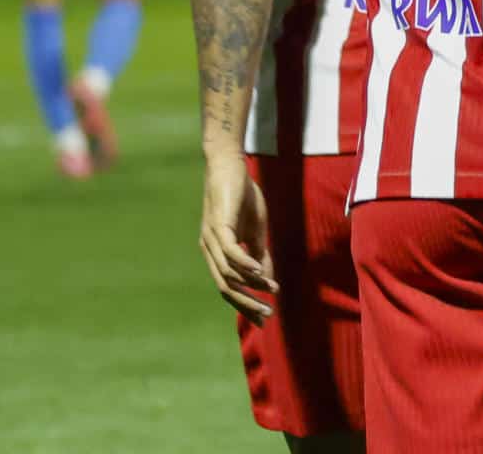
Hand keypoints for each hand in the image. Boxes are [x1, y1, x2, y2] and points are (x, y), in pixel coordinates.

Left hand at [199, 149, 275, 322]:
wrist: (230, 165)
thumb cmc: (242, 196)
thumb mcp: (256, 229)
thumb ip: (260, 254)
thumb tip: (268, 279)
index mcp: (217, 253)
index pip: (229, 287)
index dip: (246, 304)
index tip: (265, 318)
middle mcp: (210, 250)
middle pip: (226, 287)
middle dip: (247, 303)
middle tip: (267, 316)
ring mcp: (212, 238)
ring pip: (228, 272)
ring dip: (251, 284)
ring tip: (272, 291)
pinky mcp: (219, 224)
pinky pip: (231, 251)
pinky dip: (245, 263)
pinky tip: (260, 271)